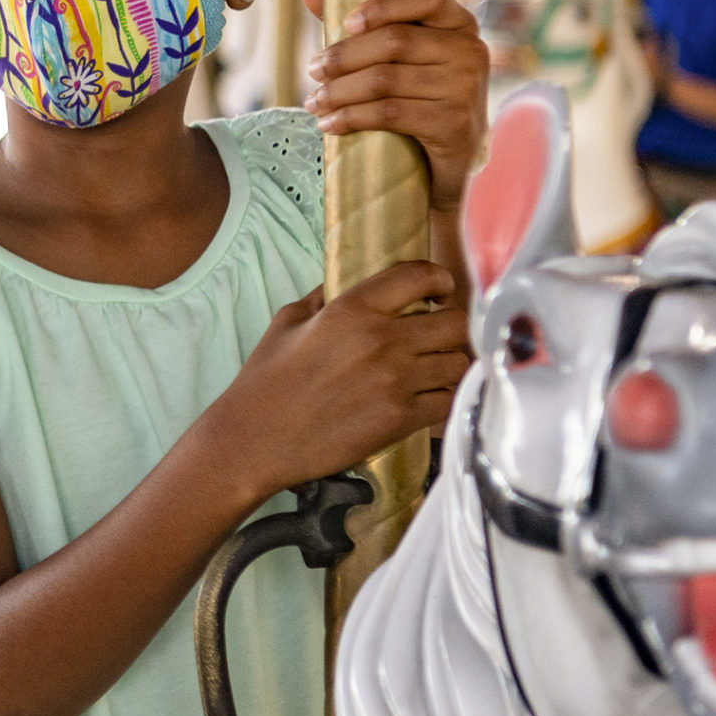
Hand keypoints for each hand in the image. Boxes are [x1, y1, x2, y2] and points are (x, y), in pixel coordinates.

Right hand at [207, 263, 469, 499]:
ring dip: (450, 363)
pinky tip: (429, 397)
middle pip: (455, 322)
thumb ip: (323, 298)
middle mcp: (382, 340)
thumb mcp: (288, 322)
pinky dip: (444, 397)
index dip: (439, 279)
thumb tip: (345, 286)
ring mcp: (396, 381)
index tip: (439, 290)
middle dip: (452, 326)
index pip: (419, 276)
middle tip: (439, 334)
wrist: (257, 439)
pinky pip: (448, 400)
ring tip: (434, 368)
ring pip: (458, 362)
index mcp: (353, 309)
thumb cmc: (266, 380)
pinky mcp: (402, 418)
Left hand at [303, 0, 491, 210]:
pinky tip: (329, 124)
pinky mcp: (455, 125)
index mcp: (459, 25)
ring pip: (385, 79)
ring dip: (339, 91)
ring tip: (314, 102)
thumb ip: (359, 23)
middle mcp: (470, 51)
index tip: (346, 22)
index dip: (384, 5)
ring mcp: (466, 89)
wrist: (448, 164)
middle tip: (313, 71)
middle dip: (344, 57)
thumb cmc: (416, 97)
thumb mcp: (396, 58)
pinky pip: (390, 113)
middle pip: (395, 41)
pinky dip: (351, 118)